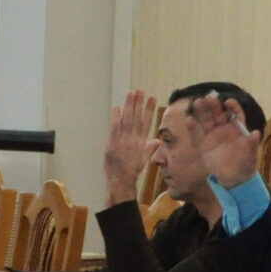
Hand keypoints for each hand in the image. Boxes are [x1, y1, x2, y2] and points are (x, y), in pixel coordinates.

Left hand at [101, 89, 162, 206]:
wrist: (121, 180)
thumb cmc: (132, 170)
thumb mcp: (144, 159)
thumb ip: (149, 147)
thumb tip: (157, 140)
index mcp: (142, 142)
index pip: (146, 122)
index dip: (149, 110)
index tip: (152, 98)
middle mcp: (133, 140)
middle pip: (136, 118)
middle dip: (138, 103)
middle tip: (140, 91)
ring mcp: (123, 141)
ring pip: (127, 120)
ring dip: (128, 106)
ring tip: (131, 94)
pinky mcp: (113, 144)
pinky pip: (114, 128)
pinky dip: (116, 117)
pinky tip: (117, 107)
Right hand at [183, 92, 260, 189]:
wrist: (234, 178)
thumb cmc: (246, 165)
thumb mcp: (251, 156)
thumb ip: (252, 144)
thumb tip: (256, 133)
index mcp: (237, 129)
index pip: (235, 114)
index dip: (232, 107)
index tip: (227, 102)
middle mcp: (224, 129)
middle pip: (218, 114)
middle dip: (213, 105)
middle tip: (208, 98)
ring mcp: (213, 136)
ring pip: (206, 121)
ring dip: (201, 112)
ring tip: (196, 103)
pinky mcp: (203, 145)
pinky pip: (197, 135)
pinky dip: (192, 128)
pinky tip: (188, 120)